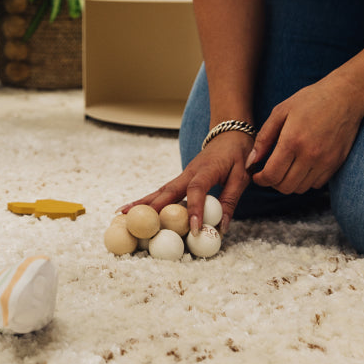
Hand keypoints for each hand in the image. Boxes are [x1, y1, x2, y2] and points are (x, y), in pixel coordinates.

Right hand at [120, 130, 253, 233]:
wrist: (228, 133)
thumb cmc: (237, 154)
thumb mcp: (241, 177)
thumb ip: (230, 201)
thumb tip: (222, 227)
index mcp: (206, 171)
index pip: (197, 190)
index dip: (195, 209)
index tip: (194, 229)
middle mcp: (188, 172)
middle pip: (166, 190)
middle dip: (150, 206)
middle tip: (132, 218)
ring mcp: (182, 175)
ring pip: (160, 190)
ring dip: (141, 202)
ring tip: (121, 213)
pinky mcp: (181, 179)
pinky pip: (163, 191)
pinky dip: (149, 200)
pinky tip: (137, 208)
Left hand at [248, 77, 363, 194]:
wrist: (344, 97)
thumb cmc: (310, 100)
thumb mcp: (280, 112)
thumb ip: (264, 138)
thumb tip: (252, 160)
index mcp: (292, 141)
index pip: (272, 175)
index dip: (261, 180)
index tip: (257, 176)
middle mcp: (310, 155)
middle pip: (286, 187)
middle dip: (272, 183)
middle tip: (268, 172)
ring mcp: (326, 161)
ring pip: (301, 188)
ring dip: (289, 183)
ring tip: (284, 169)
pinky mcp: (337, 163)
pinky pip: (317, 184)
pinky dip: (306, 181)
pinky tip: (301, 167)